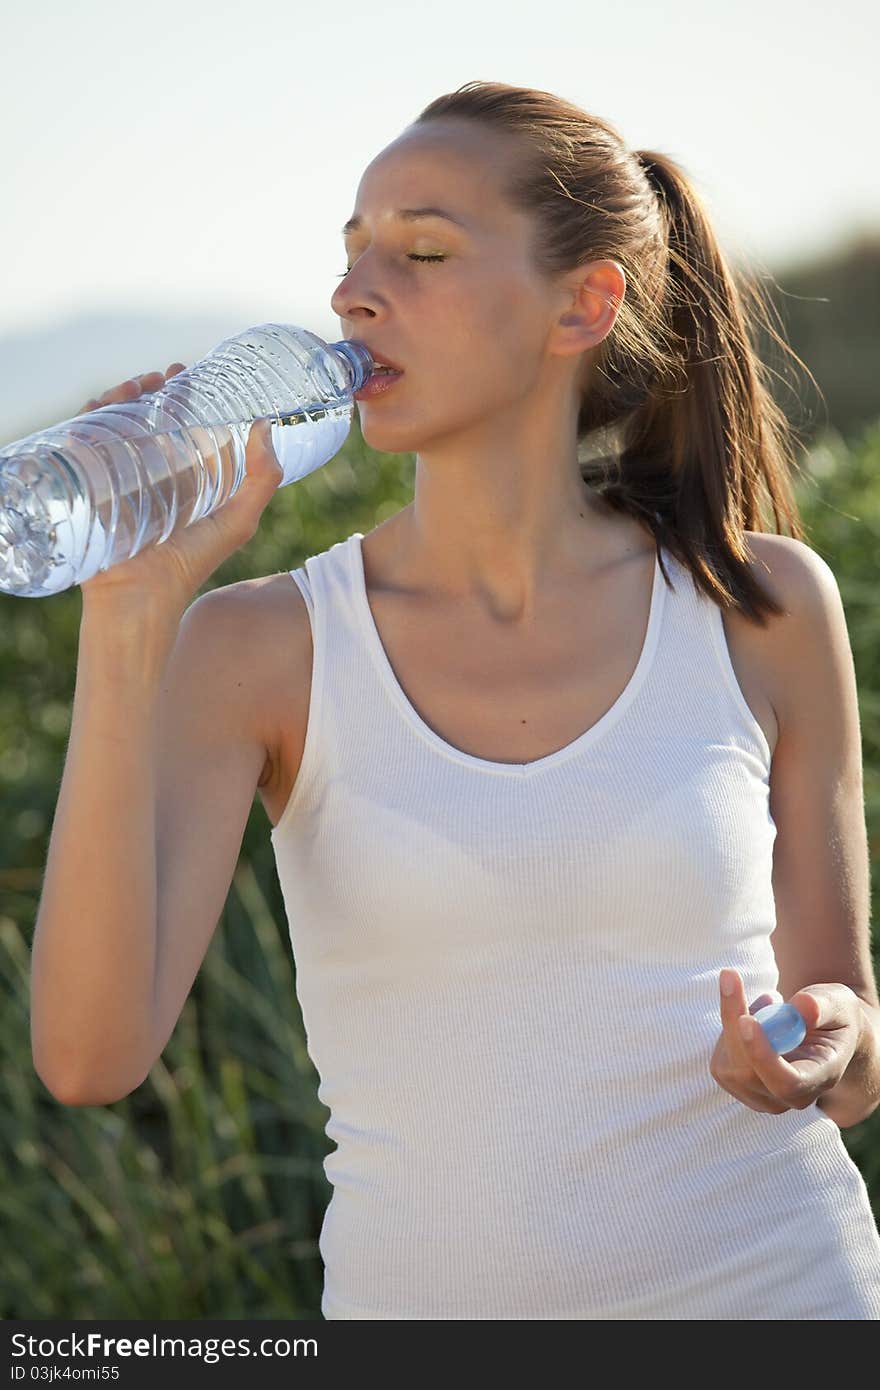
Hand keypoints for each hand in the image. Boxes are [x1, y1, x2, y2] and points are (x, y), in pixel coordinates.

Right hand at [76, 365, 282, 618]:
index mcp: (182, 477)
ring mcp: (117, 477)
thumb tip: (266, 426)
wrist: (141, 597)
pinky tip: (104, 403)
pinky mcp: (89, 484)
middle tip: (161, 376)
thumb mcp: (238, 521)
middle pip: (143, 417)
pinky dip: (90, 416)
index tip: (186, 374)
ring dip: (122, 395)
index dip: (182, 395)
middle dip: (149, 388)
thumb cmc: (190, 565)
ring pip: (114, 423)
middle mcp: (149, 473)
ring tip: (137, 384)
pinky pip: (83, 440)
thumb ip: (262, 479)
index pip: (178, 424)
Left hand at [709, 969, 862, 1114]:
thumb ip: (822, 1006)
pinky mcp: (740, 1087)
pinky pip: (720, 1060)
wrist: (824, 1031)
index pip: (786, 1082)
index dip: (763, 1056)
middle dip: (733, 1021)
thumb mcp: (837, 1003)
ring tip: (767, 1000)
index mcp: (821, 1078)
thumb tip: (800, 1007)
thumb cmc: (833, 1016)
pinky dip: (728, 1029)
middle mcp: (791, 1098)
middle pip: (748, 1072)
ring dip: (733, 1020)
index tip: (746, 1019)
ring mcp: (764, 1098)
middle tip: (732, 975)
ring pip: (728, 1066)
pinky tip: (753, 1018)